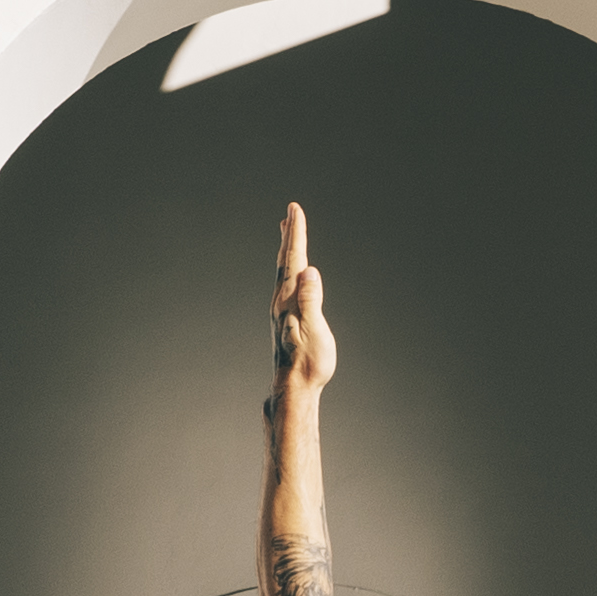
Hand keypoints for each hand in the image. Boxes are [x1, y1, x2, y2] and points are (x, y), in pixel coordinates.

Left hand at [272, 202, 334, 393]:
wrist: (294, 387)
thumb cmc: (308, 361)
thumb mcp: (314, 330)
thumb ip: (311, 300)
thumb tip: (310, 272)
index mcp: (289, 298)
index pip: (294, 259)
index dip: (296, 233)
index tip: (295, 208)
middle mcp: (281, 300)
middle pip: (285, 260)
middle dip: (290, 234)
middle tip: (291, 211)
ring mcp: (282, 309)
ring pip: (283, 271)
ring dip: (286, 249)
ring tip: (286, 232)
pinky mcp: (285, 318)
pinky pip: (286, 284)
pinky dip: (288, 268)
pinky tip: (292, 273)